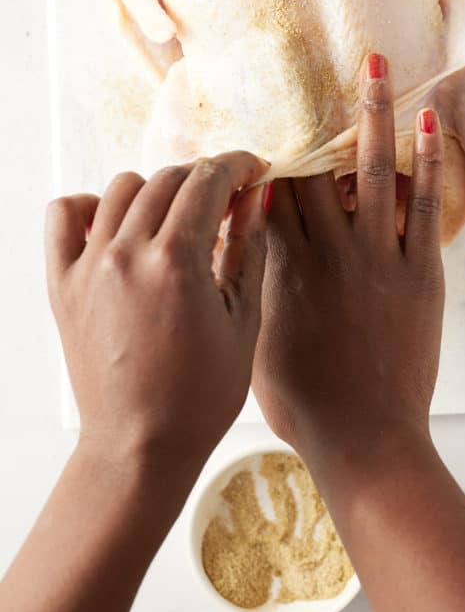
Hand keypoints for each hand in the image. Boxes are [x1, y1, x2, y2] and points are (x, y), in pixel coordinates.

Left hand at [45, 153, 269, 478]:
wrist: (141, 446)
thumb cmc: (201, 395)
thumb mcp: (243, 318)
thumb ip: (247, 247)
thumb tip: (255, 195)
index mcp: (177, 261)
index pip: (208, 179)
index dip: (239, 165)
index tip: (254, 170)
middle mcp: (126, 253)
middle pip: (168, 178)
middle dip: (205, 178)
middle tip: (227, 200)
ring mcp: (89, 266)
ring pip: (122, 187)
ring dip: (157, 190)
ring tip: (178, 219)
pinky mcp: (62, 284)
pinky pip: (65, 215)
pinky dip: (92, 205)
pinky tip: (119, 225)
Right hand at [252, 53, 444, 460]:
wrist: (365, 439)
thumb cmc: (304, 404)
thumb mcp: (260, 342)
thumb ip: (257, 290)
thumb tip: (247, 256)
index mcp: (285, 266)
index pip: (273, 189)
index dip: (271, 143)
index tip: (270, 104)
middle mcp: (329, 250)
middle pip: (317, 165)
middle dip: (314, 109)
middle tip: (313, 60)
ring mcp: (377, 258)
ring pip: (372, 170)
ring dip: (374, 112)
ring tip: (378, 63)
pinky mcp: (419, 273)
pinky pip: (424, 207)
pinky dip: (425, 163)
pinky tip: (428, 123)